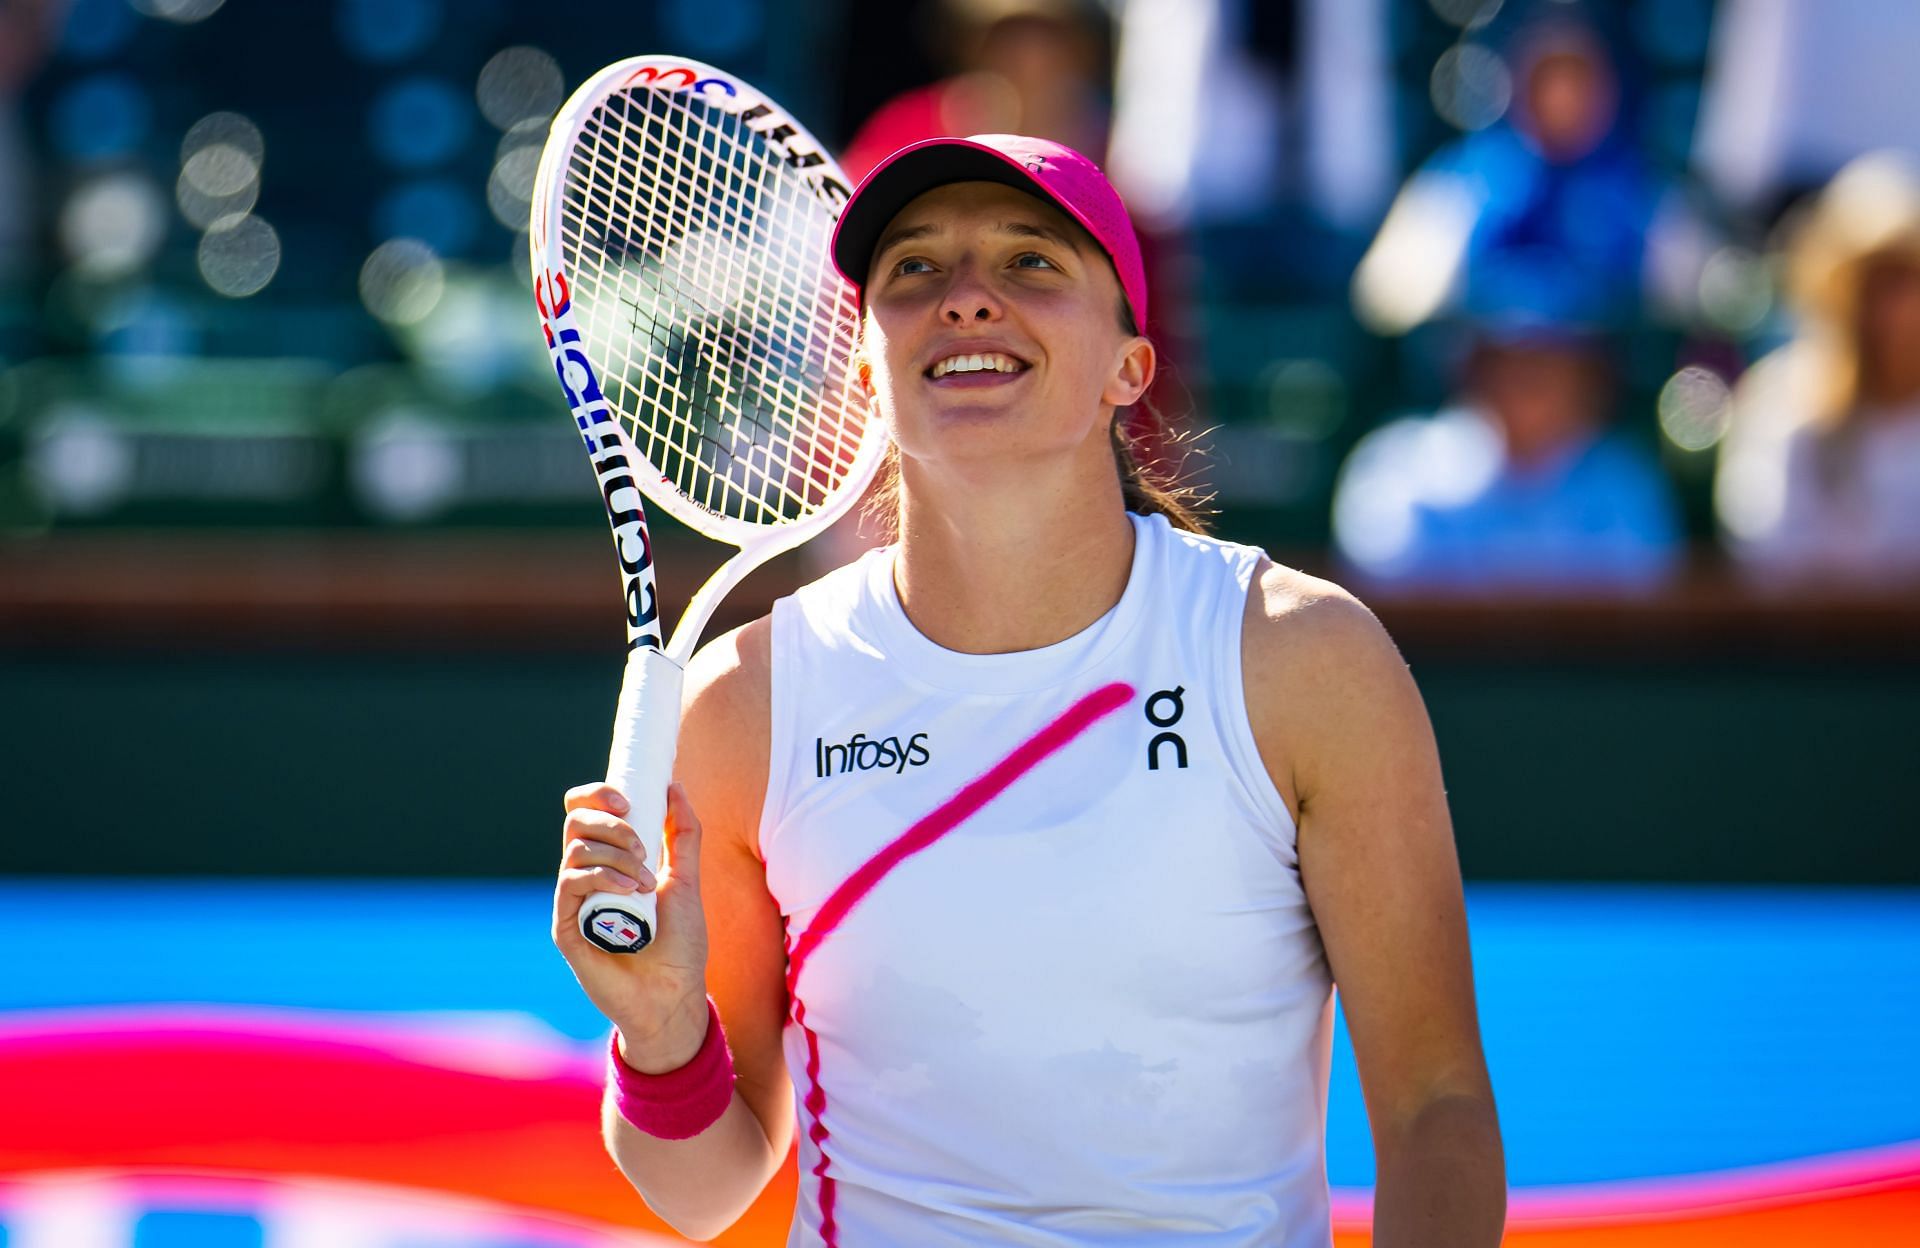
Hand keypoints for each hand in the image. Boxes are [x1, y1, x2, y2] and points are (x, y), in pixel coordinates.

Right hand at [553, 781, 712, 1071]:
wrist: (674, 994)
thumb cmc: (680, 944)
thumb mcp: (686, 879)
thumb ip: (683, 834)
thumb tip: (674, 786)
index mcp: (609, 860)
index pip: (586, 812)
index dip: (598, 795)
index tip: (629, 801)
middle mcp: (586, 876)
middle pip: (575, 822)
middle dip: (611, 822)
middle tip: (642, 845)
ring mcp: (574, 901)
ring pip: (575, 849)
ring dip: (615, 854)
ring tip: (645, 881)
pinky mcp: (566, 926)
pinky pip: (570, 882)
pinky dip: (602, 876)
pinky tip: (629, 889)